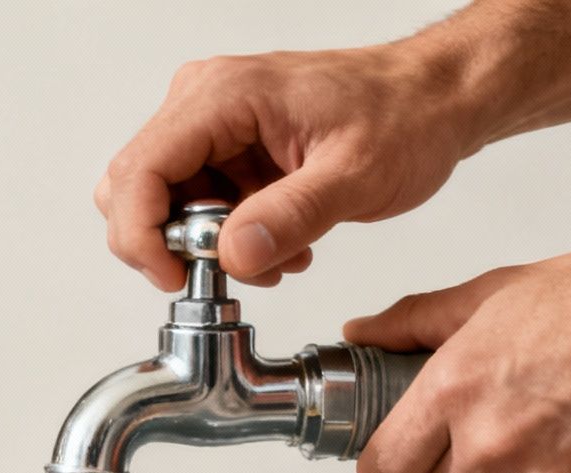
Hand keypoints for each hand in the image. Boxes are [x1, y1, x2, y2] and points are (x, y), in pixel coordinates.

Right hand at [94, 43, 482, 289]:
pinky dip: (227, 238)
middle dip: (172, 245)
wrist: (434, 100)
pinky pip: (199, 204)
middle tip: (227, 271)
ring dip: (207, 247)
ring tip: (272, 257)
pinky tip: (277, 244)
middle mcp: (205, 102)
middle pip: (136, 187)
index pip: (139, 170)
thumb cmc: (404, 116)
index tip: (175, 278)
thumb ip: (292, 216)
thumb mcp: (355, 175)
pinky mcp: (228, 147)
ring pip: (165, 203)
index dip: (141, 235)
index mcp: (225, 95)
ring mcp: (213, 124)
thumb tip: (233, 256)